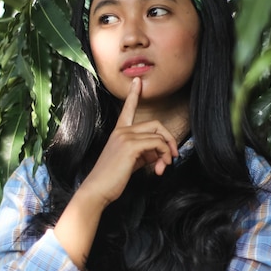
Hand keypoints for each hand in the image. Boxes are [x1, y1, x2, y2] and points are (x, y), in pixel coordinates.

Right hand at [83, 77, 177, 205]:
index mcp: (118, 132)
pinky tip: (159, 169)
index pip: (128, 109)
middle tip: (172, 157)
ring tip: (164, 167)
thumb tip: (160, 153)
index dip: (133, 94)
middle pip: (156, 124)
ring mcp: (125, 136)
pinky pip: (157, 144)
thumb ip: (144, 153)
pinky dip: (164, 155)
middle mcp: (121, 131)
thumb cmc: (112, 179)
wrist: (97, 190)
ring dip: (167, 152)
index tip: (137, 81)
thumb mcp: (131, 162)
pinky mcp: (130, 146)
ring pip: (159, 135)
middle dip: (169, 140)